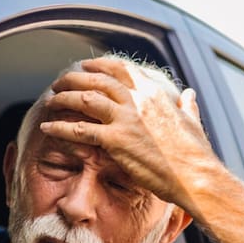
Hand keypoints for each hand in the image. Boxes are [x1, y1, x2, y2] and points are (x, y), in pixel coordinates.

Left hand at [39, 58, 219, 209]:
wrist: (194, 176)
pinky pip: (79, 130)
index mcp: (154, 94)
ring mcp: (125, 119)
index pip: (122, 70)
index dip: (101, 66)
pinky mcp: (115, 141)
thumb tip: (188, 94)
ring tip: (51, 100)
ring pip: (85, 99)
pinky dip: (60, 127)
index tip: (87, 66)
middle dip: (75, 78)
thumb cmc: (195, 154)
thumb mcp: (192, 121)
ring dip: (64, 98)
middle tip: (60, 82)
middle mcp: (138, 101)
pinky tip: (48, 127)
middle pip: (98, 80)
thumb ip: (187, 105)